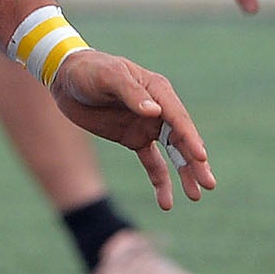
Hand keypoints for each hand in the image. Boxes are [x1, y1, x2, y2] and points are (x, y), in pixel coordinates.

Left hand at [50, 50, 214, 207]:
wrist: (66, 78)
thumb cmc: (90, 71)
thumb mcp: (109, 77)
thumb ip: (131, 93)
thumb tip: (155, 112)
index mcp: (157, 90)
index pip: (178, 118)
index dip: (190, 138)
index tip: (200, 157)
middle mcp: (158, 109)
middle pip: (182, 139)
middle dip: (196, 162)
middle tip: (208, 184)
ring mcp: (147, 125)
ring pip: (173, 154)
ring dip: (184, 174)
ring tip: (195, 196)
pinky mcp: (133, 139)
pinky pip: (152, 163)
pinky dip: (160, 181)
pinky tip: (166, 202)